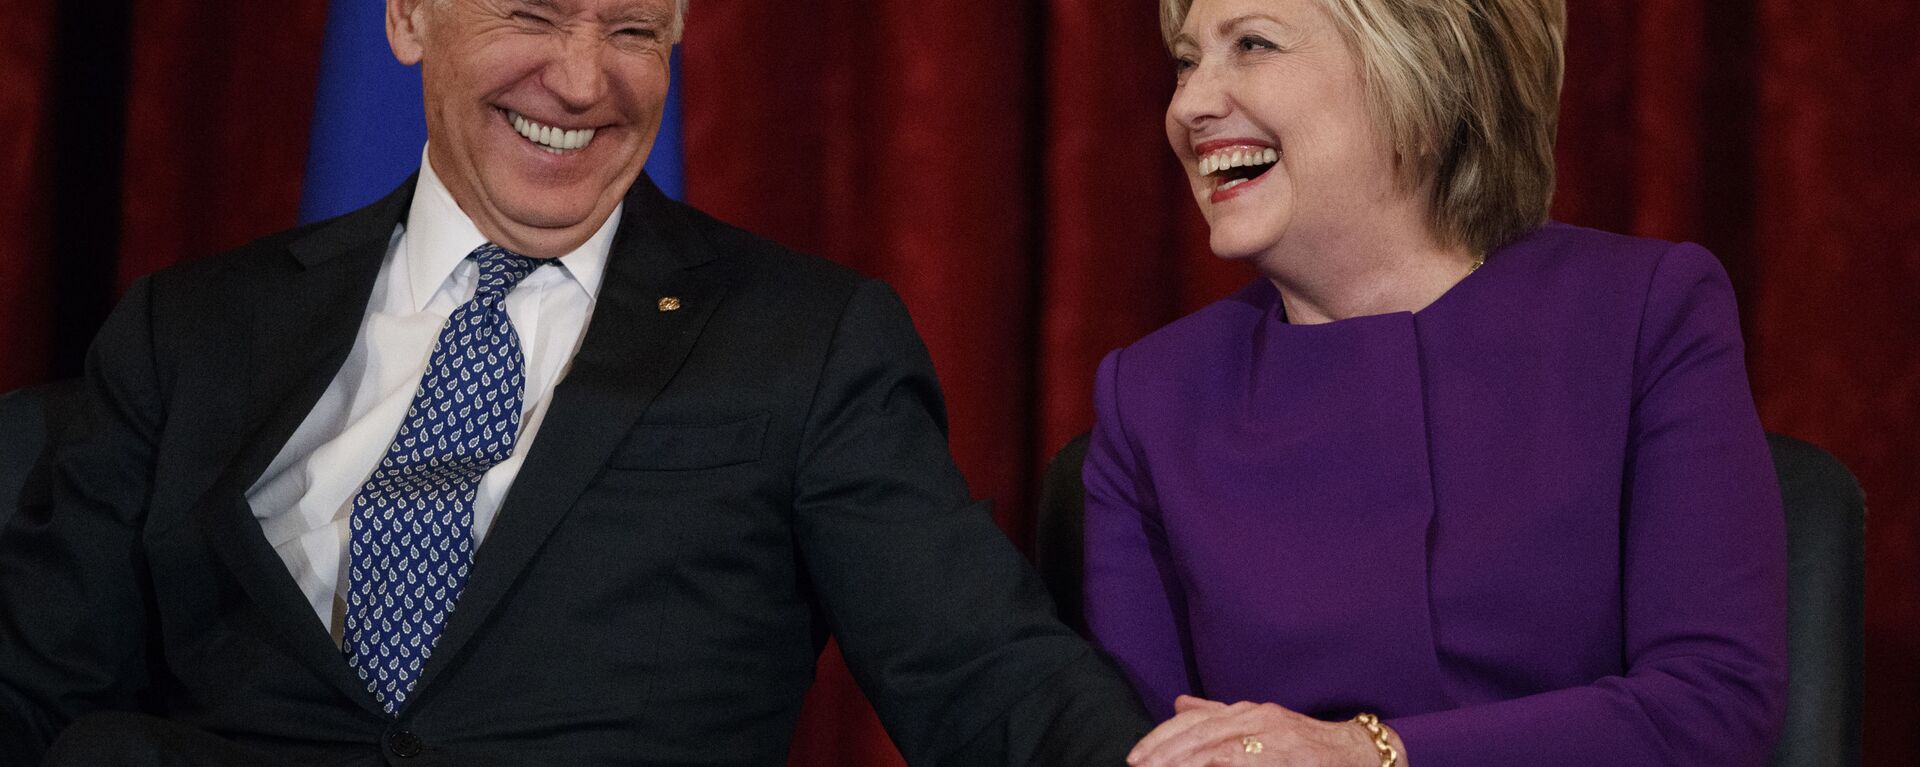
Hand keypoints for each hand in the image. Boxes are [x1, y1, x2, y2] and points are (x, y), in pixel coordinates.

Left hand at [1125, 695, 1385, 766]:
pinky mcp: (1283, 756)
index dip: (1161, 738)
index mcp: (1246, 711)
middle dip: (1165, 752)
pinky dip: (1216, 765)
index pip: (1193, 722)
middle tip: (1138, 766)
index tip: (1136, 756)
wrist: (1355, 753)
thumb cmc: (1304, 745)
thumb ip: (1218, 715)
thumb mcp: (1260, 724)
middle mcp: (1256, 718)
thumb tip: (1178, 704)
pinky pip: (1242, 761)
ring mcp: (1271, 737)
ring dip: (1185, 762)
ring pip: (1218, 749)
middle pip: (1200, 734)